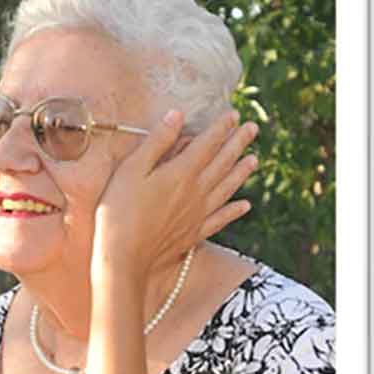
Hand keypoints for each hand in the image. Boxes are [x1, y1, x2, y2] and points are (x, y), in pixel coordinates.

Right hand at [93, 108, 257, 277]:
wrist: (124, 258)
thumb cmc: (119, 211)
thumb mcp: (130, 170)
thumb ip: (156, 142)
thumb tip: (177, 115)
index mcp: (181, 172)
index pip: (208, 143)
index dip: (221, 127)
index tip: (233, 115)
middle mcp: (197, 191)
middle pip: (223, 162)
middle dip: (238, 143)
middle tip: (252, 128)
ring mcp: (198, 214)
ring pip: (227, 187)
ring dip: (241, 172)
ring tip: (254, 160)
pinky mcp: (194, 233)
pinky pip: (221, 218)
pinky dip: (235, 210)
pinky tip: (245, 205)